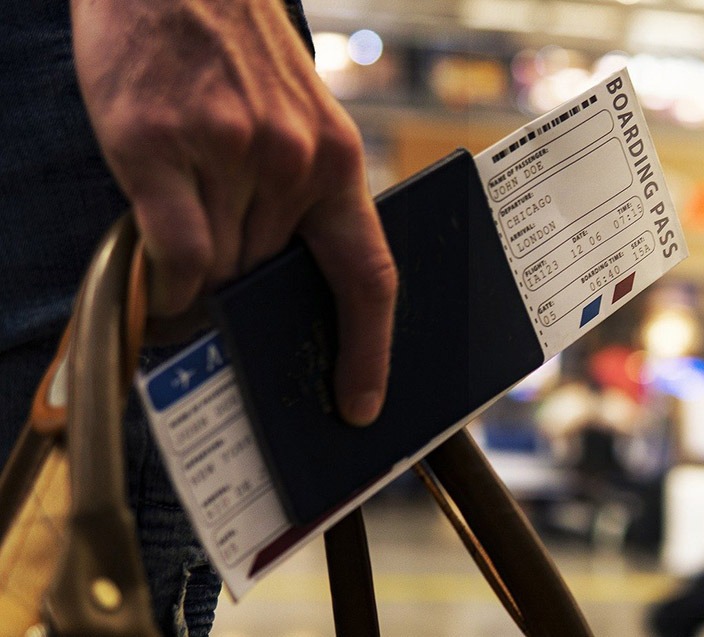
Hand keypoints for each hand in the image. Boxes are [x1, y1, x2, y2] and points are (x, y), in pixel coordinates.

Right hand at [71, 0, 396, 424]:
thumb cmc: (237, 57)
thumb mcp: (299, 123)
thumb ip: (300, 199)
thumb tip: (279, 288)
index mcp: (337, 161)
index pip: (368, 275)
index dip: (368, 349)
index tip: (360, 403)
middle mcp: (290, 162)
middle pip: (269, 280)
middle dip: (245, 295)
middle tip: (221, 292)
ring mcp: (225, 154)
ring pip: (218, 272)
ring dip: (198, 281)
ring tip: (181, 253)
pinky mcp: (156, 147)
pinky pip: (172, 252)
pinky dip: (165, 279)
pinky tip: (159, 272)